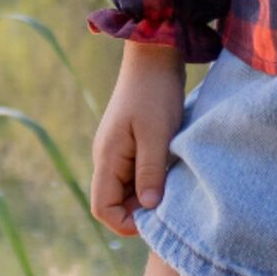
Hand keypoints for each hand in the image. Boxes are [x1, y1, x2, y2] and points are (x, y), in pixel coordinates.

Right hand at [90, 42, 185, 237]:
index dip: (125, 222)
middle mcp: (108, 156)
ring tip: (173, 183)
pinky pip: (137, 171)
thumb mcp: (156, 134)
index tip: (155, 217)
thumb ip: (150, 171)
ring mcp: (119, 148)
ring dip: (149, 191)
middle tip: (170, 202)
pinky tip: (172, 168)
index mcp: (107, 157)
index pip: (102, 207)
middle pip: (116, 200)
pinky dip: (153, 176)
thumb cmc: (155, 92)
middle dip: (140, 209)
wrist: (154, 54)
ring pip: (128, 187)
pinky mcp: (132, 140)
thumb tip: (147, 208)